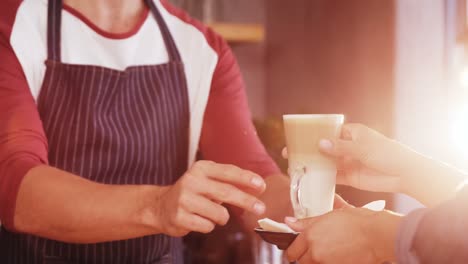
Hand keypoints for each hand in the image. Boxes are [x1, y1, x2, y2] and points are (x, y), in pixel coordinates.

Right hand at [155, 161, 266, 236]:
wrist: (160, 206)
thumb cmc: (193, 193)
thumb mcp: (207, 180)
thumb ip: (229, 181)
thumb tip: (257, 187)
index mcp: (201, 168)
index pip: (229, 172)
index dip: (247, 178)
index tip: (262, 186)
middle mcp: (192, 181)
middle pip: (227, 192)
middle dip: (247, 201)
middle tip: (261, 208)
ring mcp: (184, 199)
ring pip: (219, 214)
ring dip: (221, 217)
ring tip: (210, 213)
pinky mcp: (180, 217)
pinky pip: (208, 226)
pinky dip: (208, 225)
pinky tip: (197, 219)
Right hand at [283, 124, 465, 204]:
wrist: (405, 175)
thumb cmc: (388, 154)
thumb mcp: (363, 148)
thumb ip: (340, 147)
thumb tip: (319, 144)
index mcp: (352, 132)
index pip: (328, 130)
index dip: (313, 133)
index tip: (297, 136)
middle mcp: (348, 146)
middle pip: (324, 147)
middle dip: (308, 150)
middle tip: (290, 153)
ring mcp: (348, 161)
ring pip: (326, 162)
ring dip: (312, 164)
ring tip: (295, 166)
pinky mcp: (350, 176)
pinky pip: (332, 176)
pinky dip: (321, 177)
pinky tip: (308, 178)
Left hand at [285, 207, 401, 263]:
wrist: (377, 235)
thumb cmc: (358, 222)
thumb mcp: (329, 216)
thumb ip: (306, 222)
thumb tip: (289, 222)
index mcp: (310, 236)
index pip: (291, 251)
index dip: (293, 251)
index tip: (296, 250)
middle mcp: (316, 252)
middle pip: (300, 262)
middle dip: (304, 258)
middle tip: (313, 251)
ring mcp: (326, 263)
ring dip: (316, 261)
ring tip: (328, 253)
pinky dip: (329, 262)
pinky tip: (337, 256)